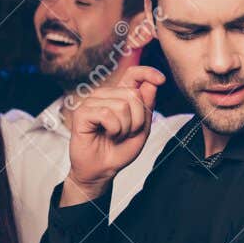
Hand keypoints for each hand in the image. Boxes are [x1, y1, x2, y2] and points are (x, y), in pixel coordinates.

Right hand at [64, 65, 162, 197]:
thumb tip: (152, 84)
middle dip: (138, 119)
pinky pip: (107, 114)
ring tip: (115, 135)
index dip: (148, 72)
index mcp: (119, 95)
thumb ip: (147, 107)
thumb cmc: (119, 150)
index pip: (133, 74)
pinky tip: (107, 134)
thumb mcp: (142, 130)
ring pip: (122, 105)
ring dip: (125, 127)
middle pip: (133, 94)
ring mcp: (92, 102)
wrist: (103, 170)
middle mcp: (105, 95)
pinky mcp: (82, 113)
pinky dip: (113, 129)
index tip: (161, 80)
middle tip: (127, 132)